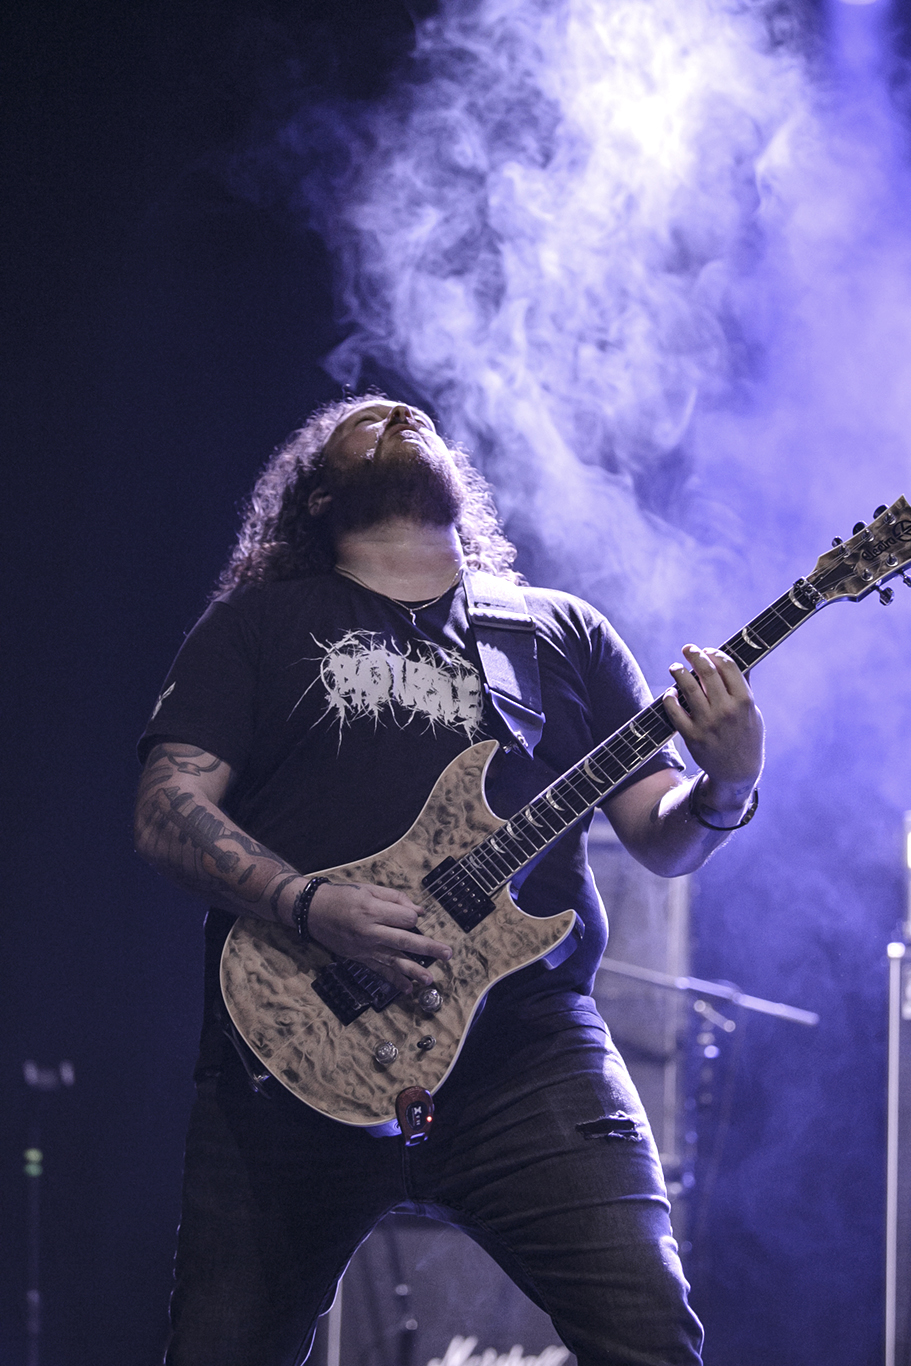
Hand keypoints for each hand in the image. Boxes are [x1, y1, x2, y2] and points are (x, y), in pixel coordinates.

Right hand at [306, 881, 451, 992]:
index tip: (412, 915)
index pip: (405, 919)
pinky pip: (379, 971)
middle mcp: (370, 932)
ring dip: (414, 971)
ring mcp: (364, 948)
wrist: (313, 911)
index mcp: (373, 911)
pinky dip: (393, 980)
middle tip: (447, 954)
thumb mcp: (369, 889)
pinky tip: (406, 988)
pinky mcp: (359, 958)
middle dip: (428, 948)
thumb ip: (395, 898)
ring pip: (394, 961)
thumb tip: (419, 911)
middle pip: (405, 941)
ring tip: (430, 980)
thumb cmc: (342, 896)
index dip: (413, 917)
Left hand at [662, 645, 763, 812]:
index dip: (715, 654)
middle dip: (695, 655)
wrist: (738, 773)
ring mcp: (708, 723)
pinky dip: (670, 699)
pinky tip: (670, 692)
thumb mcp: (753, 712)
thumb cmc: (747, 738)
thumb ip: (744, 688)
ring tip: (675, 667)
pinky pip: (675, 712)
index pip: (728, 667)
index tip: (707, 650)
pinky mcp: (693, 736)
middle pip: (706, 672)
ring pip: (688, 689)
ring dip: (679, 672)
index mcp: (744, 701)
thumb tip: (739, 660)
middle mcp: (726, 710)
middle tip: (687, 649)